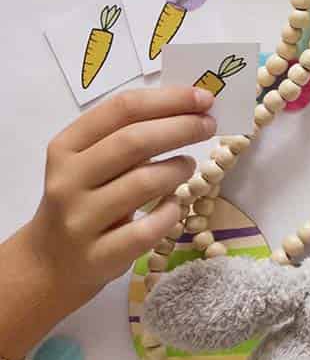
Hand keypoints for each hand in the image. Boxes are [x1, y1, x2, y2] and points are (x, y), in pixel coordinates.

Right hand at [26, 87, 215, 310]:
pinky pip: (148, 229)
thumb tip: (191, 107)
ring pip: (144, 183)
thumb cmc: (85, 198)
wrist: (51, 261)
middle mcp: (68, 180)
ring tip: (188, 167)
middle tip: (208, 126)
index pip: (122, 109)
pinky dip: (171, 212)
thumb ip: (128, 134)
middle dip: (182, 128)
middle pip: (134, 141)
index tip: (203, 98)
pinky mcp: (98, 255)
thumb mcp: (91, 161)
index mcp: (67, 146)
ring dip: (178, 169)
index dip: (169, 100)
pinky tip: (175, 205)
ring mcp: (80, 220)